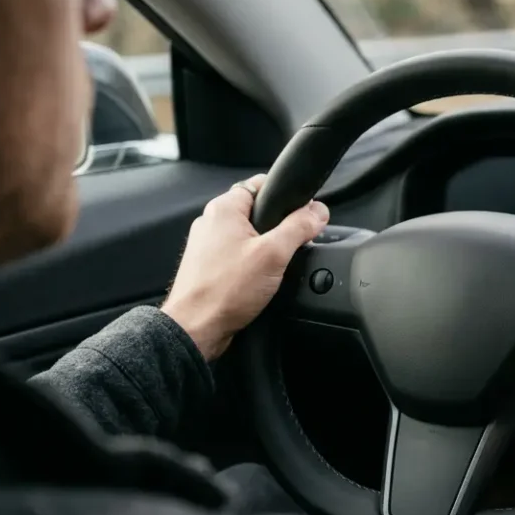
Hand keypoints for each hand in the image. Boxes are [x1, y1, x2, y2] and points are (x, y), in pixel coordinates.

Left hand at [161, 174, 329, 360]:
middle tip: (291, 247)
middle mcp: (212, 223)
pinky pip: (239, 256)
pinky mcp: (209, 266)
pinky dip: (253, 264)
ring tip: (274, 268)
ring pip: (249, 236)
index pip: (262, 184)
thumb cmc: (224, 291)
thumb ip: (299, 227)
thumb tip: (318, 211)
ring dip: (266, 249)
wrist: (196, 329)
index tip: (304, 212)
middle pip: (258, 212)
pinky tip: (259, 281)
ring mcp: (208, 246)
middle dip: (279, 227)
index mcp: (224, 209)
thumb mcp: (274, 254)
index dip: (288, 196)